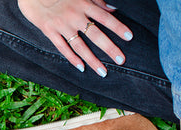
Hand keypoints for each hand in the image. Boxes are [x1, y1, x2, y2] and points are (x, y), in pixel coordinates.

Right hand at [17, 0, 132, 75]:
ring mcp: (62, 25)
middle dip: (109, 48)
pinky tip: (82, 68)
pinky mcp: (50, 32)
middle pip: (95, 35)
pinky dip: (72, 58)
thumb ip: (97, 2)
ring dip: (93, 60)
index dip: (118, 27)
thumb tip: (113, 10)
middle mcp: (75, 16)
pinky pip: (63, 48)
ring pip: (80, 46)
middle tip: (121, 60)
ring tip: (103, 71)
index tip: (129, 38)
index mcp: (84, 4)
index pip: (105, 18)